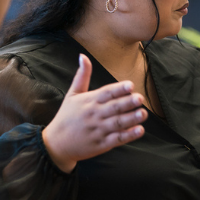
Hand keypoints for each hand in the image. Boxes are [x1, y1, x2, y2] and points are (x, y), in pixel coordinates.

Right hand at [43, 54, 147, 172]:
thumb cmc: (66, 117)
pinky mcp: (102, 144)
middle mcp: (94, 115)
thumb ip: (82, 76)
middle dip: (128, 103)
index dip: (119, 89)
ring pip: (117, 123)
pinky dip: (129, 135)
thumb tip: (83, 56)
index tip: (130, 85)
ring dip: (131, 118)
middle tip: (140, 98)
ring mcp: (98, 130)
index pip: (106, 93)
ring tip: (143, 113)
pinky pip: (117, 139)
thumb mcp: (72, 94)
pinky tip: (139, 130)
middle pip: (114, 107)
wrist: (57, 143)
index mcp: (89, 101)